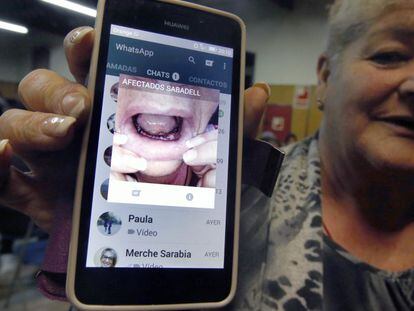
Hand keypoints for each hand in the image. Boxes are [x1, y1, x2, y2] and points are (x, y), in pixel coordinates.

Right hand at [0, 26, 268, 231]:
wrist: (155, 247)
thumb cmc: (178, 196)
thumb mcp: (212, 163)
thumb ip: (231, 130)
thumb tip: (255, 94)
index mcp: (115, 110)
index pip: (91, 63)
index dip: (86, 45)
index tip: (95, 39)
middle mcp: (80, 127)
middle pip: (47, 88)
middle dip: (59, 88)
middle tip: (85, 105)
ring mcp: (56, 160)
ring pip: (19, 122)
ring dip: (32, 122)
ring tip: (63, 133)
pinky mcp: (41, 195)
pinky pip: (4, 178)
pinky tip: (3, 158)